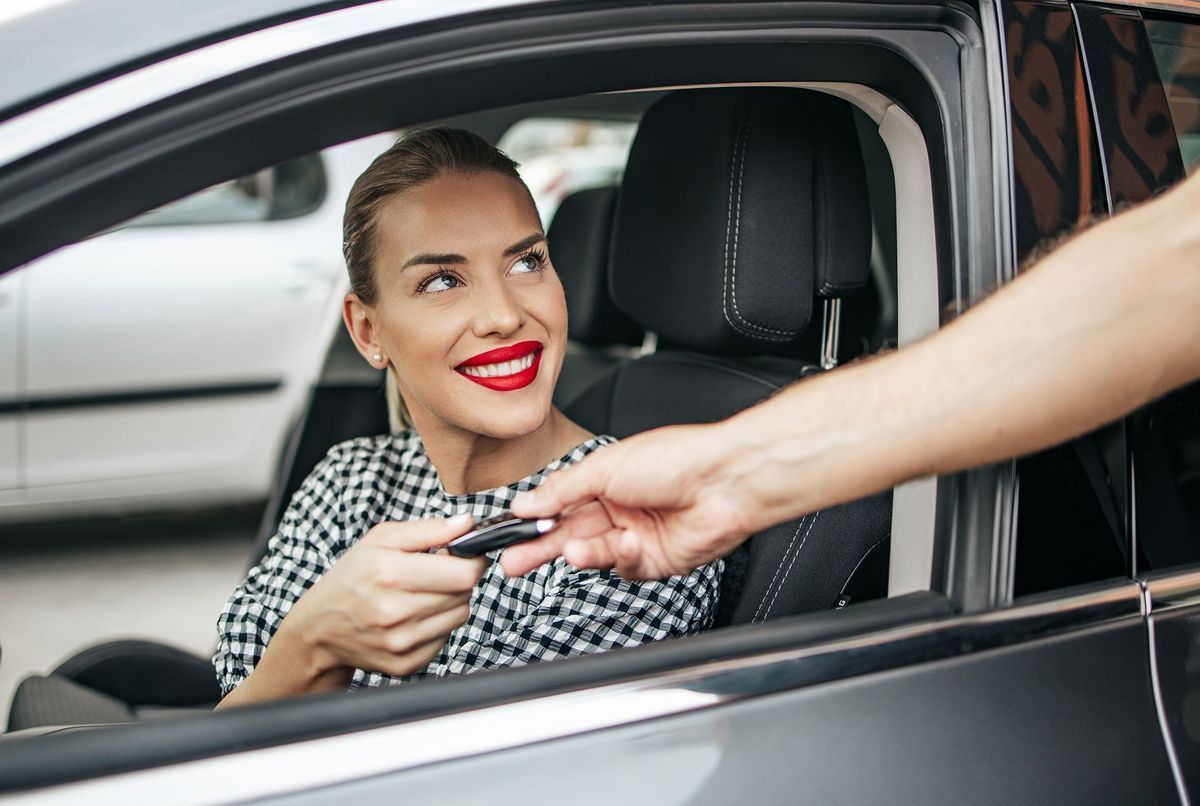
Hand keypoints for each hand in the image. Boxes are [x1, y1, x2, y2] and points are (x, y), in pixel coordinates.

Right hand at [275, 514, 485, 681]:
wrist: (319, 629)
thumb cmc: (350, 578)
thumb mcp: (380, 540)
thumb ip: (427, 529)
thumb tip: (466, 524)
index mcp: (389, 574)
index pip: (463, 574)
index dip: (472, 561)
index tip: (465, 555)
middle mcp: (396, 612)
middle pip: (464, 594)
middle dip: (458, 579)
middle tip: (437, 573)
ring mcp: (401, 642)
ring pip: (459, 616)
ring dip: (450, 602)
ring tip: (422, 594)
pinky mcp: (405, 664)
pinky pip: (445, 639)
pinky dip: (437, 625)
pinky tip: (415, 616)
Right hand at [501, 423, 757, 579]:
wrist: (725, 480)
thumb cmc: (674, 458)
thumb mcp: (605, 467)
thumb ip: (562, 489)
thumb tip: (526, 503)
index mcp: (603, 480)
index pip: (557, 503)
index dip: (531, 517)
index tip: (505, 530)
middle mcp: (617, 508)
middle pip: (568, 532)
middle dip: (538, 547)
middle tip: (510, 562)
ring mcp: (635, 535)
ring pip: (593, 553)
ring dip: (579, 553)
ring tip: (570, 550)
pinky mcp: (655, 560)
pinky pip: (624, 567)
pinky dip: (620, 558)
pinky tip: (627, 543)